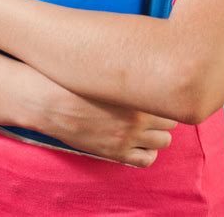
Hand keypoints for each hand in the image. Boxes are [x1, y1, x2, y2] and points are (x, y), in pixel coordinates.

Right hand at [43, 83, 177, 167]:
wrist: (53, 102)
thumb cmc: (78, 81)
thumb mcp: (107, 73)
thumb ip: (130, 74)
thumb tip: (146, 64)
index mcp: (137, 95)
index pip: (170, 100)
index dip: (166, 97)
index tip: (160, 93)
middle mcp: (137, 118)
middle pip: (170, 121)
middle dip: (164, 114)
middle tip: (153, 108)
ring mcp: (128, 137)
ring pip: (164, 141)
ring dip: (159, 133)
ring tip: (147, 125)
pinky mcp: (116, 152)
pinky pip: (146, 160)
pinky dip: (149, 152)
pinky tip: (141, 142)